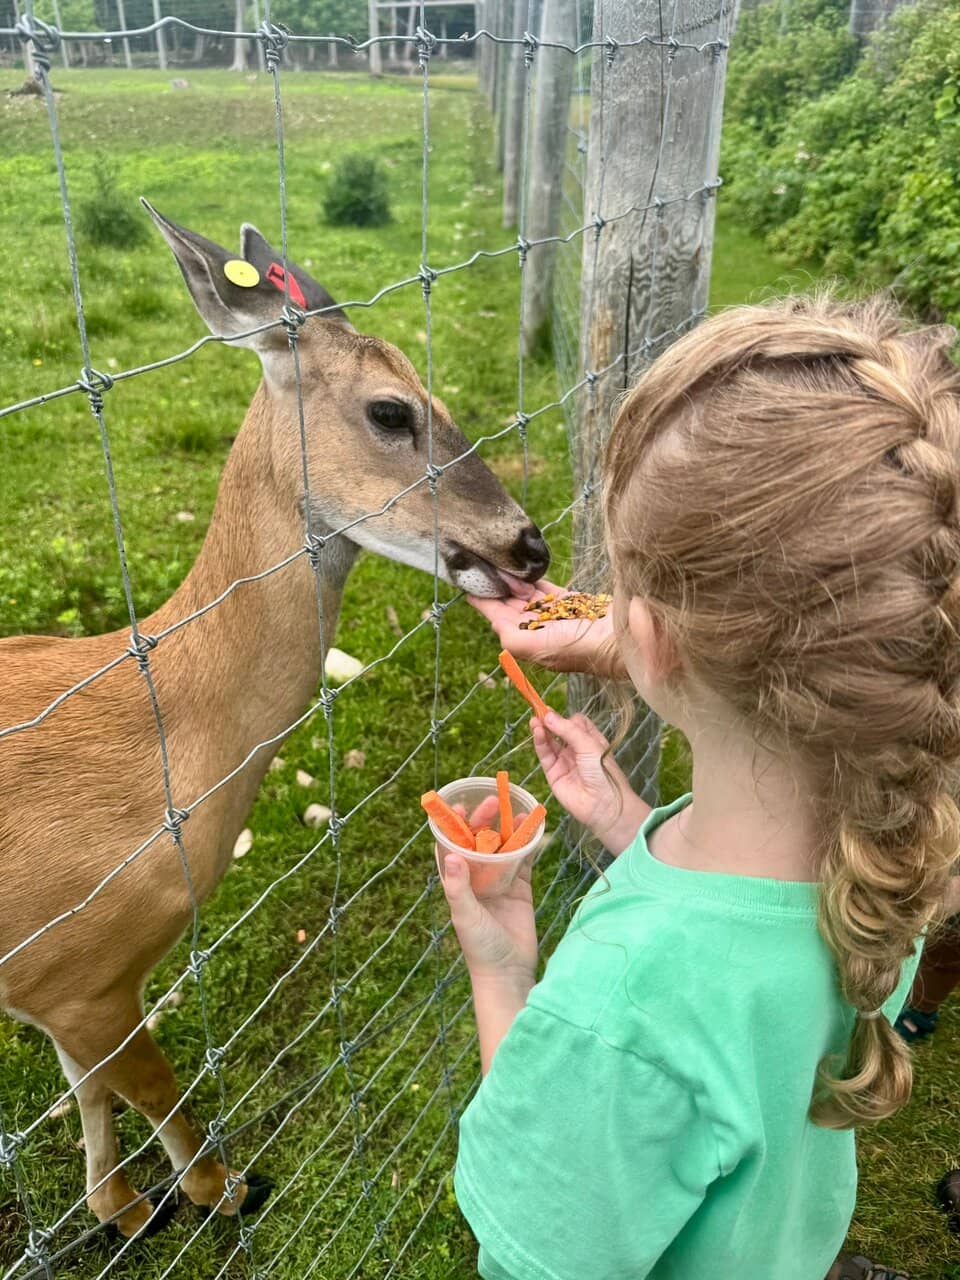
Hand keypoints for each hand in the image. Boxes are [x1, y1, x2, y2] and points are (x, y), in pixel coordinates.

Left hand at [441, 797, 537, 987]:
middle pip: (479, 840)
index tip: (458, 806)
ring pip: (503, 845)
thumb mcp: (465, 916)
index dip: (453, 825)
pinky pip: (524, 859)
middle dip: (483, 819)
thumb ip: (458, 888)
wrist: (509, 971)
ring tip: (516, 808)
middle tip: (493, 801)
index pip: (452, 846)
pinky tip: (534, 826)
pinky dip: (528, 843)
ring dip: (507, 827)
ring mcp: (500, 881)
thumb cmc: (480, 946)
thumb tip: (452, 855)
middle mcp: (477, 878)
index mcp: (458, 882)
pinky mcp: (521, 887)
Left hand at [468, 578, 625, 679]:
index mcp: (531, 643)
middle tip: (483, 566)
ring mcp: (558, 618)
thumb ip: (514, 638)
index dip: (486, 603)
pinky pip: (549, 591)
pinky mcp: (575, 604)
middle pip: (512, 607)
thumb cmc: (584, 648)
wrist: (626, 641)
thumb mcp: (541, 647)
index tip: (469, 585)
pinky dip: (536, 581)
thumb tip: (495, 626)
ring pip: (529, 597)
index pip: (500, 620)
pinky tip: (525, 571)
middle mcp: (542, 632)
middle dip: (498, 589)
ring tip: (500, 564)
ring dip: (515, 582)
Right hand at [532, 709, 649, 855]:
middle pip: (560, 731)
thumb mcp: (589, 744)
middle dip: (551, 721)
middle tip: (540, 711)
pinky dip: (539, 742)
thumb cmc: (603, 772)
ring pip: (550, 741)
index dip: (566, 718)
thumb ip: (567, 729)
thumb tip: (548, 715)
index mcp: (591, 741)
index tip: (556, 712)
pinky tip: (537, 731)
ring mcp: (564, 761)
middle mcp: (577, 750)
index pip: (576, 723)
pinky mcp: (553, 773)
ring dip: (542, 730)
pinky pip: (545, 754)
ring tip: (535, 720)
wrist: (603, 805)